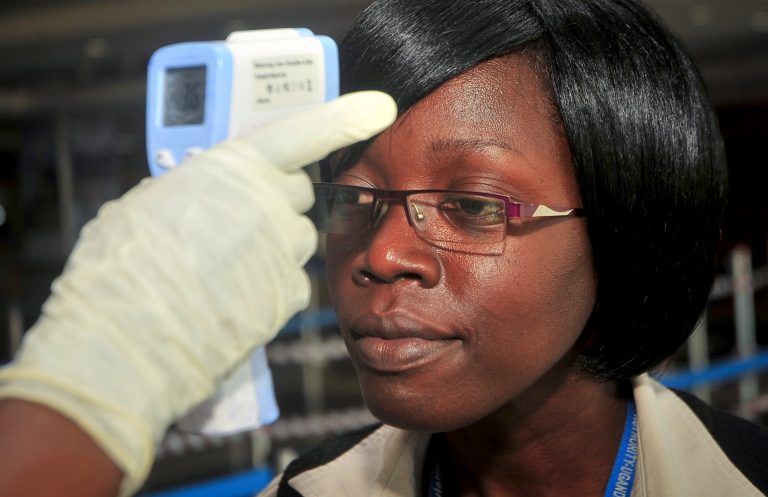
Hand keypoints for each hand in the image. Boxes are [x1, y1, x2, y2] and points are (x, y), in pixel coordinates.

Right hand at [0, 91, 396, 495]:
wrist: (127, 338)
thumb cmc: (122, 266)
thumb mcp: (144, 204)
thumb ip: (186, 191)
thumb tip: (193, 198)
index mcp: (235, 167)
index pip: (304, 133)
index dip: (344, 117)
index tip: (380, 108)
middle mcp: (271, 204)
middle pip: (296, 193)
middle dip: (275, 201)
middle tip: (238, 220)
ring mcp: (285, 251)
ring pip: (296, 239)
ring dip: (273, 246)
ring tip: (225, 268)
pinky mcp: (288, 294)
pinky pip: (289, 281)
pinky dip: (269, 287)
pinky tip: (233, 298)